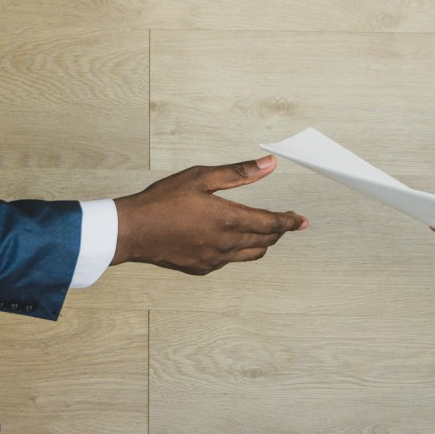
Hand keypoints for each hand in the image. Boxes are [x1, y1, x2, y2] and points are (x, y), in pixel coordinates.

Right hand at [114, 156, 307, 274]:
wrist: (132, 231)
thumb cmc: (163, 200)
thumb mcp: (200, 177)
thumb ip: (238, 173)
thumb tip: (269, 164)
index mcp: (229, 219)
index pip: (272, 223)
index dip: (290, 222)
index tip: (302, 221)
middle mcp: (226, 243)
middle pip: (265, 241)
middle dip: (278, 231)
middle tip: (286, 222)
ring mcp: (214, 259)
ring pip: (250, 254)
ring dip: (262, 243)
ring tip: (264, 232)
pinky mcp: (202, 268)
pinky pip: (230, 261)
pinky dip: (238, 251)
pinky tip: (230, 241)